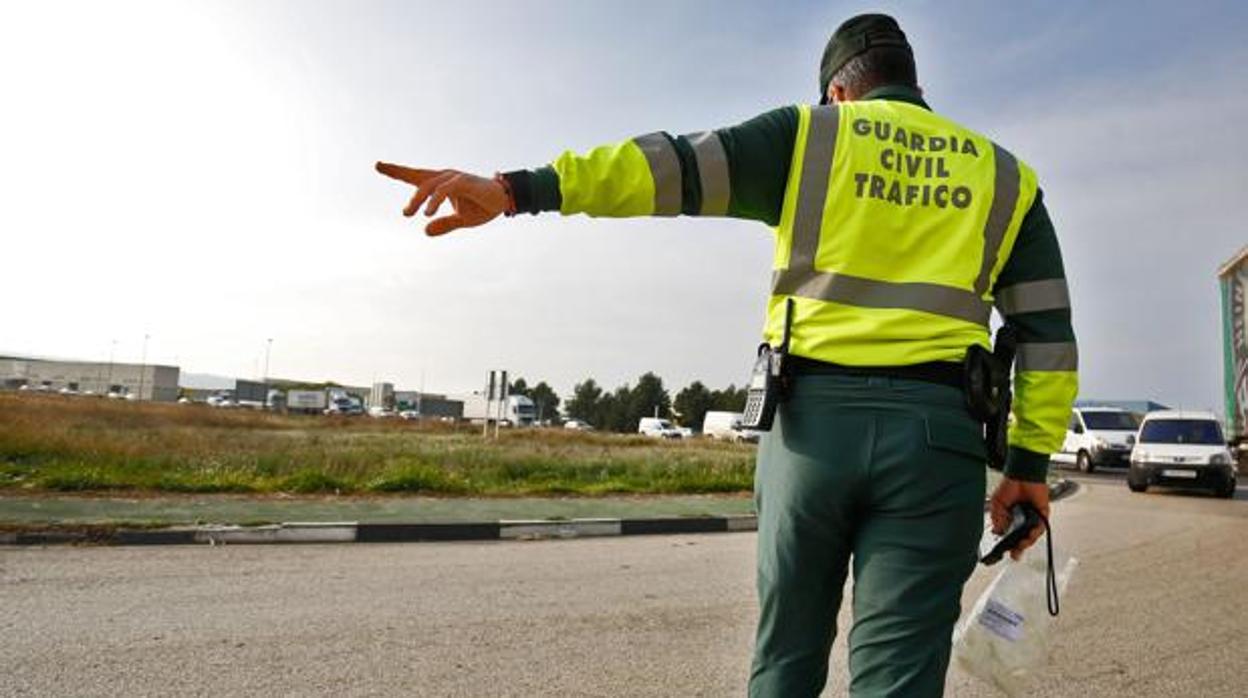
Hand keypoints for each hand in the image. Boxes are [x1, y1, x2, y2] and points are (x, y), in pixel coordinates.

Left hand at [375, 162, 509, 235]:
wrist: (505, 201)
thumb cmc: (482, 206)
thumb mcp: (461, 220)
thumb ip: (444, 224)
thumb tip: (425, 231)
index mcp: (441, 184)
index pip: (416, 176)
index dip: (397, 171)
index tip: (378, 165)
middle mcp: (445, 177)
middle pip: (417, 175)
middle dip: (398, 172)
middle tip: (384, 179)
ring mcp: (454, 178)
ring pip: (428, 185)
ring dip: (417, 200)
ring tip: (407, 214)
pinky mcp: (463, 182)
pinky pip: (444, 190)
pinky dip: (434, 200)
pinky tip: (428, 212)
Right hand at [988, 477, 1050, 559]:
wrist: (1022, 475)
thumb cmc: (1010, 486)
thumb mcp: (997, 505)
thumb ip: (998, 519)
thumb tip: (998, 533)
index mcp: (1011, 518)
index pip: (1010, 535)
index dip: (1008, 544)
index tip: (1004, 551)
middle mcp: (1022, 520)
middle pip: (1022, 538)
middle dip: (1019, 548)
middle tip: (1015, 554)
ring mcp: (1033, 518)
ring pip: (1032, 535)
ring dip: (1027, 542)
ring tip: (1022, 544)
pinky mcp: (1043, 515)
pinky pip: (1041, 527)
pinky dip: (1036, 532)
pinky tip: (1030, 534)